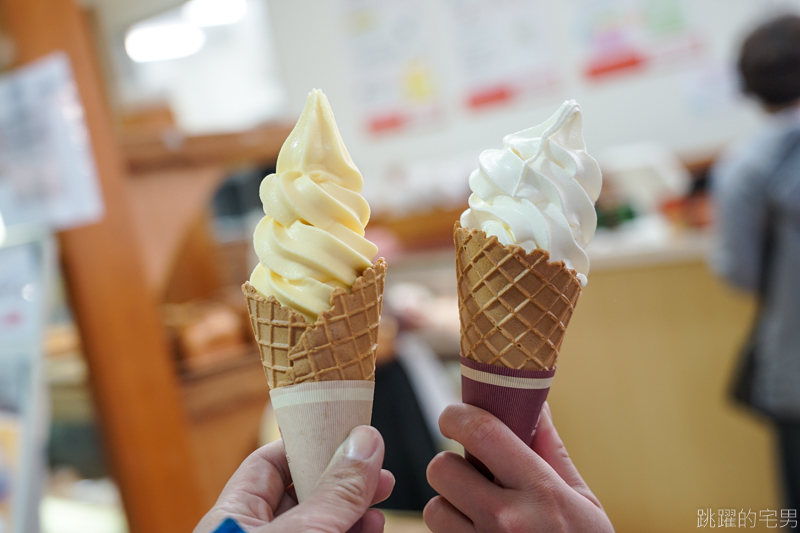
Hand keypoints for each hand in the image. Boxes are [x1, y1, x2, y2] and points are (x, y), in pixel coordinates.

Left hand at [194, 426, 394, 532]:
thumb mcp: (302, 531)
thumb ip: (334, 491)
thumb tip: (365, 440)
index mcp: (230, 520)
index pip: (267, 464)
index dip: (307, 443)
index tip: (344, 430)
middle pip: (302, 492)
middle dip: (344, 477)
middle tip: (377, 466)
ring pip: (321, 521)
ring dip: (355, 507)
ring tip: (381, 496)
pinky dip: (354, 532)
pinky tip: (372, 526)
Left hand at [424, 402, 613, 532]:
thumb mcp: (582, 501)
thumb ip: (551, 451)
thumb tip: (535, 403)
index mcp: (541, 492)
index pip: (480, 433)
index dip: (457, 415)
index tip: (456, 414)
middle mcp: (507, 520)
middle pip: (441, 468)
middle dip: (452, 464)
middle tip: (474, 471)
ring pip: (433, 507)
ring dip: (450, 504)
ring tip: (480, 511)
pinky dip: (453, 531)